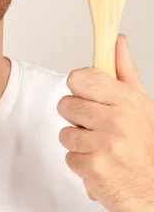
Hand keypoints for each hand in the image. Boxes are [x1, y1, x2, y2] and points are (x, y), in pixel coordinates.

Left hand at [57, 34, 153, 211]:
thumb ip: (124, 71)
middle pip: (66, 104)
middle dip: (77, 117)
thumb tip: (117, 41)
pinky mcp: (94, 169)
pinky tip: (101, 164)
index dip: (79, 88)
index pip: (80, 78)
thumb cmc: (147, 145)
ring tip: (101, 147)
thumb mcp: (142, 103)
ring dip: (79, 142)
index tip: (88, 96)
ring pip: (65, 133)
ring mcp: (104, 146)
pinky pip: (69, 157)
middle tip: (97, 127)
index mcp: (126, 100)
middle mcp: (115, 120)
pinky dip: (81, 163)